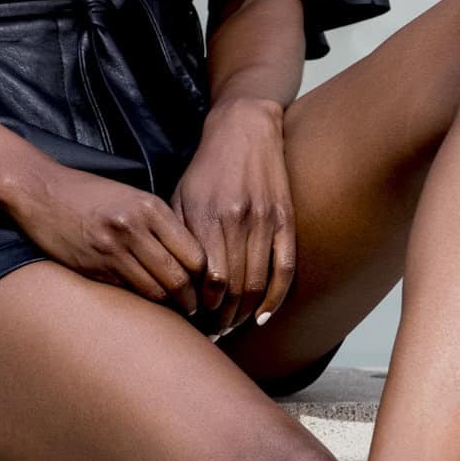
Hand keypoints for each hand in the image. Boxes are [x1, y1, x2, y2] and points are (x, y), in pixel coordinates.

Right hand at [3, 158, 205, 312]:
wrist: (41, 191)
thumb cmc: (90, 194)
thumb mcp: (132, 197)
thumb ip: (160, 224)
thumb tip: (191, 259)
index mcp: (151, 207)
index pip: (194, 253)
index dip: (206, 276)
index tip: (207, 286)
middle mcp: (134, 228)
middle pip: (179, 276)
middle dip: (192, 299)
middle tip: (198, 309)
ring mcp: (113, 250)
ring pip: (156, 290)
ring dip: (170, 306)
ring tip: (178, 312)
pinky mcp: (94, 267)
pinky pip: (129, 292)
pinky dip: (143, 301)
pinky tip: (150, 305)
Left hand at [172, 97, 296, 337]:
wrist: (243, 129)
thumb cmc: (206, 168)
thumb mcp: (180, 195)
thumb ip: (178, 236)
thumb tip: (174, 279)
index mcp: (208, 216)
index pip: (210, 278)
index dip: (204, 305)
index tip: (194, 318)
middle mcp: (238, 220)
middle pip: (235, 287)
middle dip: (222, 316)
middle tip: (212, 331)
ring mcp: (265, 220)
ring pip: (258, 282)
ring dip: (244, 313)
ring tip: (230, 326)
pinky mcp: (285, 219)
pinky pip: (285, 267)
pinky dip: (276, 297)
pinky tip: (263, 316)